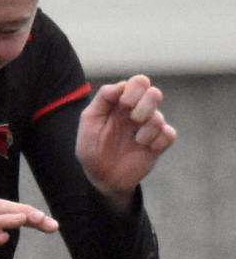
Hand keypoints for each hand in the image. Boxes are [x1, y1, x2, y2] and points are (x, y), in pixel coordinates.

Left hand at [75, 75, 175, 211]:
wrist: (100, 176)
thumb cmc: (91, 146)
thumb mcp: (89, 119)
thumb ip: (103, 99)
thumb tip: (122, 86)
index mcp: (120, 102)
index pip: (138, 83)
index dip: (134, 90)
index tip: (122, 104)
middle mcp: (137, 112)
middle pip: (154, 93)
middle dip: (144, 105)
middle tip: (132, 118)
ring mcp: (148, 128)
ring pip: (160, 116)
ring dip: (147, 128)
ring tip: (136, 140)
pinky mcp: (158, 144)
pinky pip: (169, 134)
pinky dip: (158, 140)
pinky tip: (145, 147)